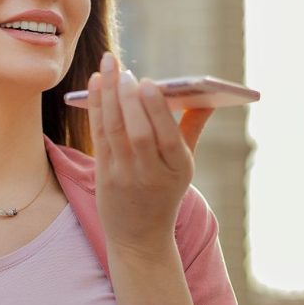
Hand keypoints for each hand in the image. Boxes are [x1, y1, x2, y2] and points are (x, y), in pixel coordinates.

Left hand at [87, 52, 213, 253]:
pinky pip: (99, 135)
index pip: (168, 138)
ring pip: (115, 131)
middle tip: (125, 72)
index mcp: (178, 169)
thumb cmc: (165, 192)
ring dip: (109, 96)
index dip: (156, 110)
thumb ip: (192, 129)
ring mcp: (125, 175)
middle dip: (130, 99)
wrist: (139, 237)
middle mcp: (151, 174)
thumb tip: (208, 97)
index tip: (149, 83)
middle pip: (138, 133)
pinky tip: (96, 84)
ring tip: (109, 67)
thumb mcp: (184, 166)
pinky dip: (97, 107)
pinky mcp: (104, 175)